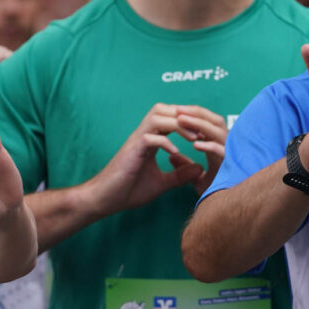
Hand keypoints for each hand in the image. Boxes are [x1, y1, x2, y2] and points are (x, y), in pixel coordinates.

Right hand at [85, 103, 206, 213]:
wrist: (104, 200)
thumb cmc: (127, 191)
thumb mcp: (160, 183)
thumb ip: (178, 175)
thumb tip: (199, 169)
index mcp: (148, 140)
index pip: (169, 118)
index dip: (187, 121)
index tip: (204, 134)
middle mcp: (142, 136)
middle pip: (163, 109)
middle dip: (185, 116)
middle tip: (201, 132)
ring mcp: (136, 141)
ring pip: (157, 117)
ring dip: (178, 125)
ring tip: (194, 139)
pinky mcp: (131, 151)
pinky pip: (150, 137)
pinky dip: (166, 142)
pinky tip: (176, 153)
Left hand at [175, 105, 226, 195]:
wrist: (230, 210)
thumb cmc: (218, 193)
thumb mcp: (197, 178)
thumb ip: (185, 166)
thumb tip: (171, 156)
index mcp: (220, 147)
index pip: (208, 124)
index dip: (193, 116)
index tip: (174, 113)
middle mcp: (228, 147)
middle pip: (215, 121)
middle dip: (195, 113)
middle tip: (176, 109)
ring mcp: (233, 154)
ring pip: (218, 132)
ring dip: (199, 125)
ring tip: (180, 120)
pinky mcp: (234, 165)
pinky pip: (223, 152)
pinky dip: (210, 146)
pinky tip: (195, 144)